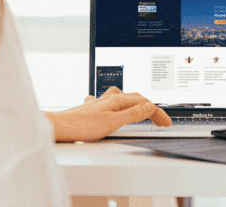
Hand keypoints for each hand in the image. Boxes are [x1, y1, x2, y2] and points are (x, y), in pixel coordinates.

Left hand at [45, 87, 171, 141]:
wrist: (58, 127)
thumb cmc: (81, 126)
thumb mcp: (112, 122)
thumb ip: (133, 114)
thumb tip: (150, 106)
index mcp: (116, 100)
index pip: (144, 103)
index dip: (158, 113)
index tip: (166, 123)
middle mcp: (108, 99)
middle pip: (135, 99)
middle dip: (150, 108)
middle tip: (160, 121)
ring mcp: (99, 103)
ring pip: (123, 98)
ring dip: (136, 104)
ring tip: (143, 111)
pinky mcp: (91, 110)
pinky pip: (110, 103)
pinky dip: (119, 106)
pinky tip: (114, 110)